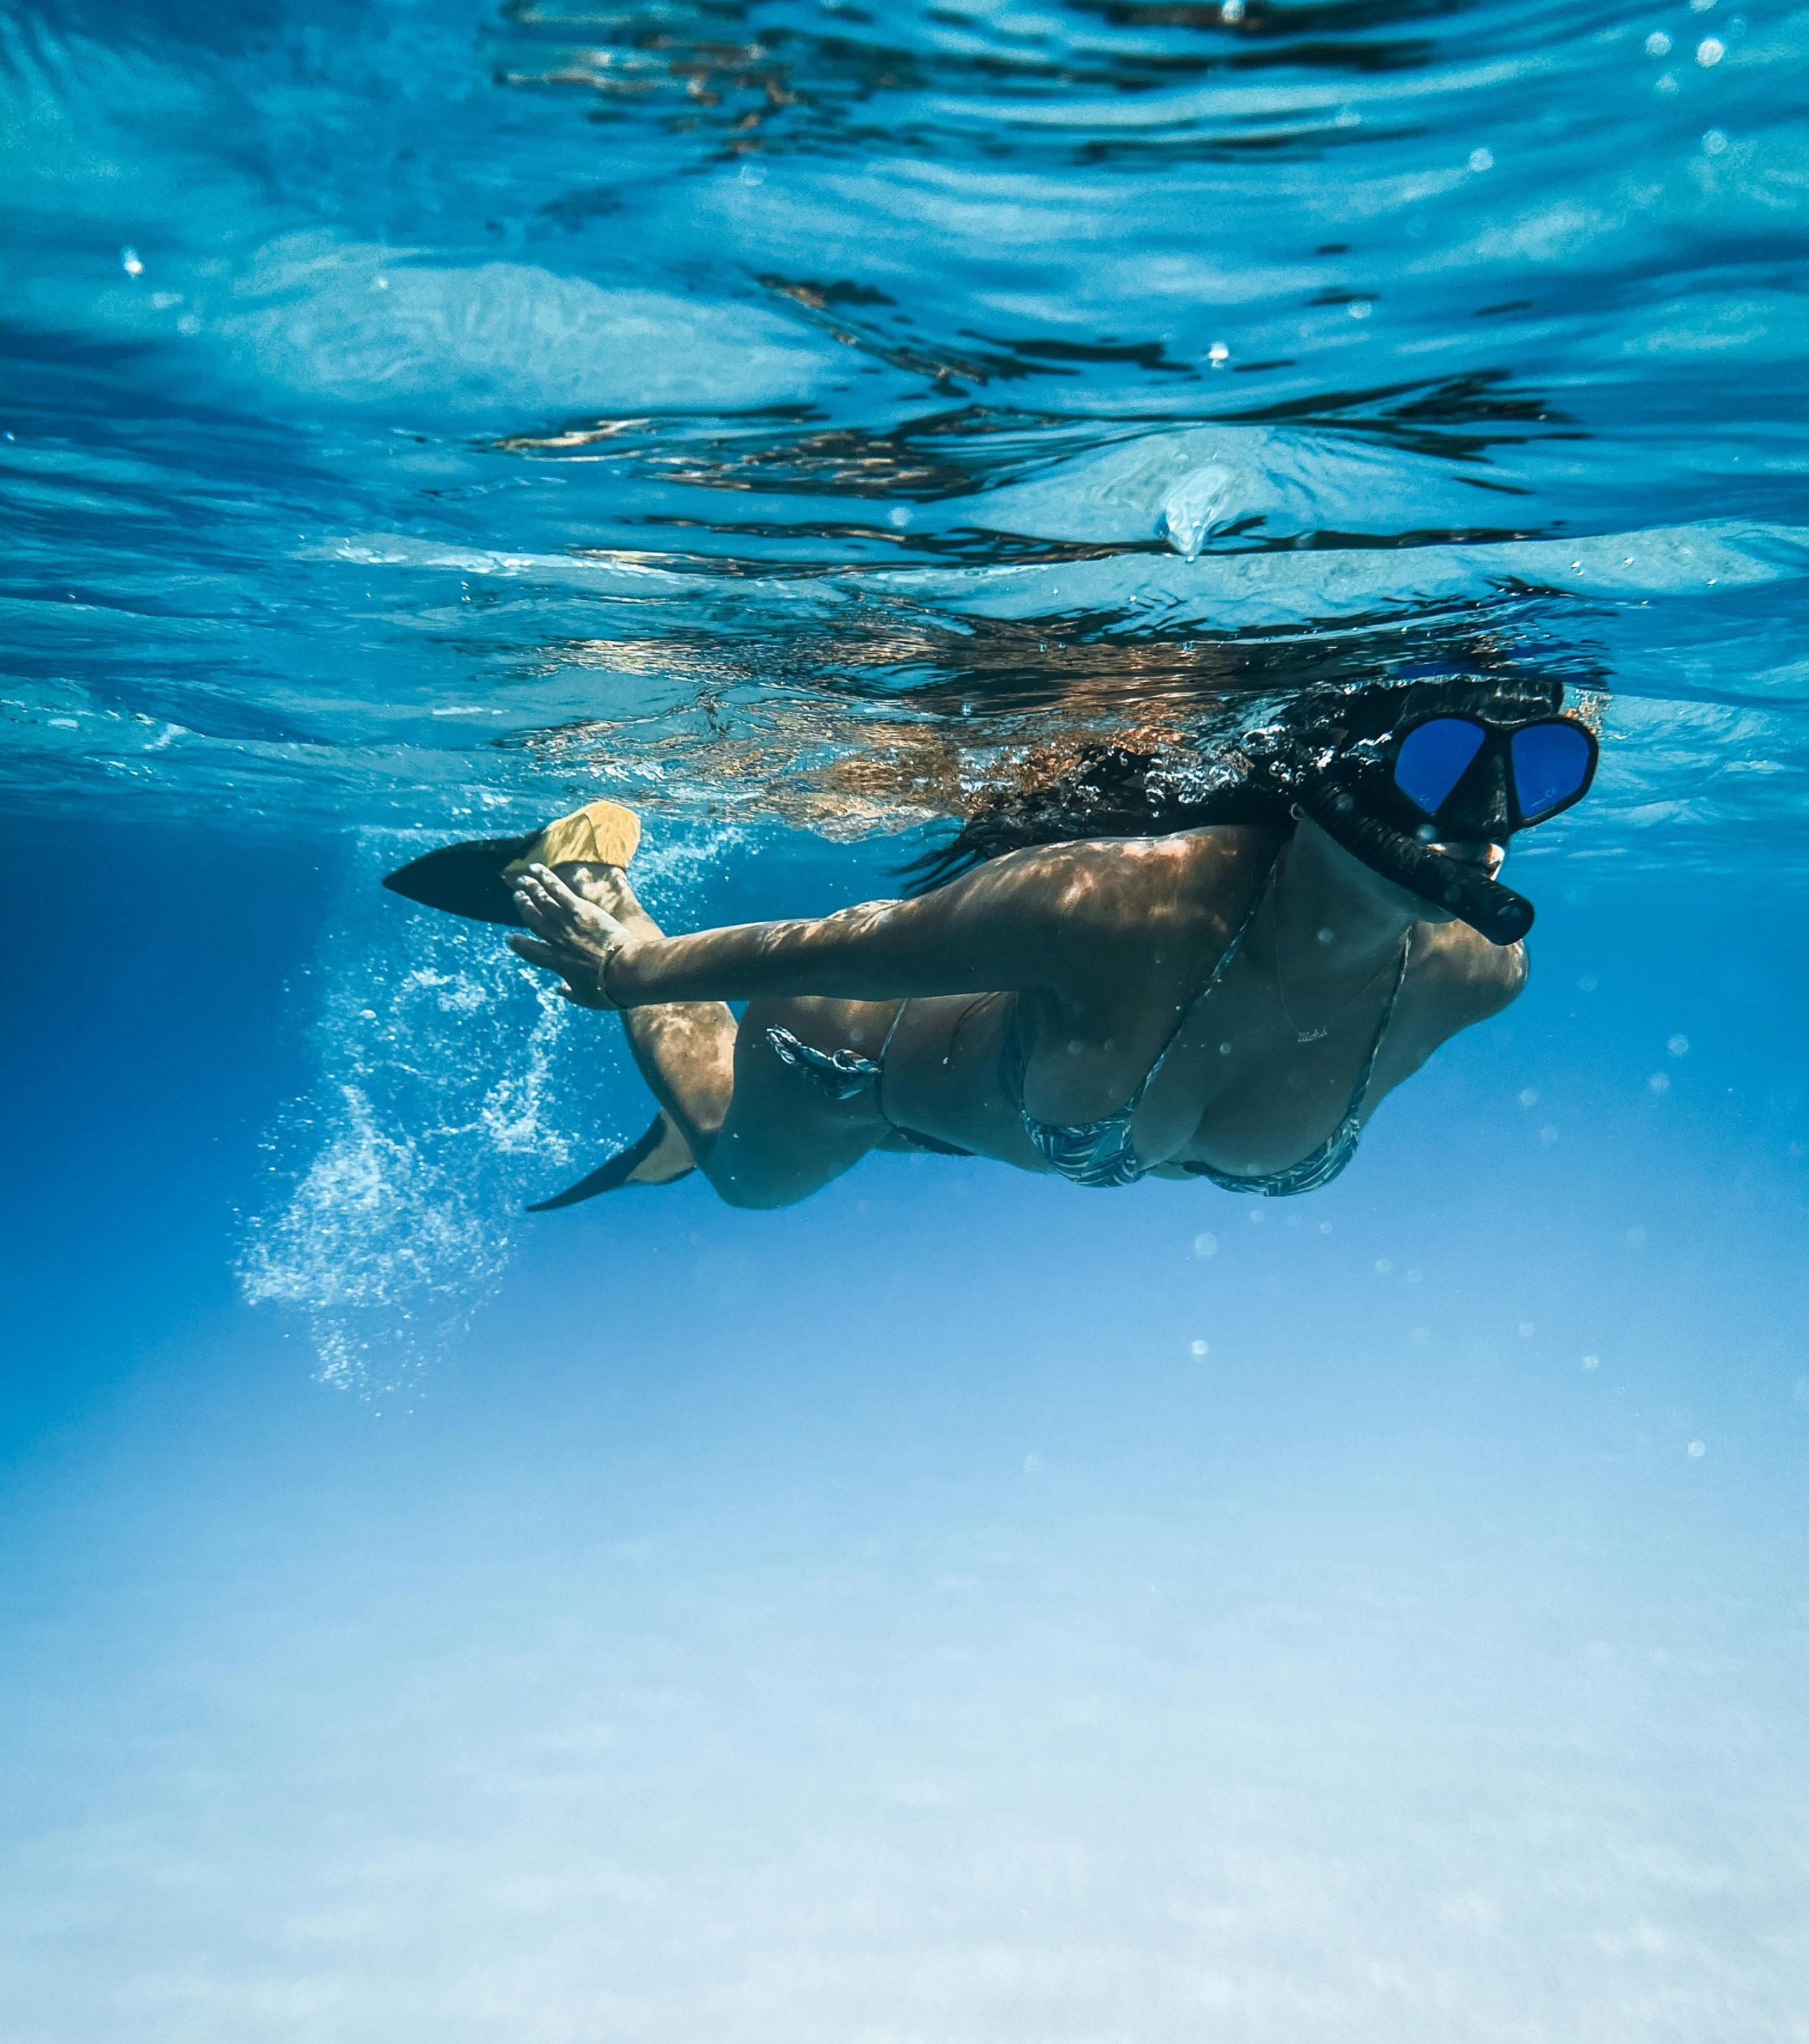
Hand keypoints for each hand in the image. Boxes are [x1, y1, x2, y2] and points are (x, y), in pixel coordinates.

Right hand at [508, 863, 636, 1008]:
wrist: (623, 972)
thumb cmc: (609, 989)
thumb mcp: (587, 998)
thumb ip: (570, 993)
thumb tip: (559, 990)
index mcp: (557, 963)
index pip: (531, 951)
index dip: (519, 944)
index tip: (510, 939)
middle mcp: (557, 941)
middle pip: (534, 920)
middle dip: (524, 907)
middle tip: (517, 896)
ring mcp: (567, 924)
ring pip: (542, 902)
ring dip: (531, 889)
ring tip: (523, 880)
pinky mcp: (580, 910)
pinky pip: (558, 891)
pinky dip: (546, 879)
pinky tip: (537, 869)